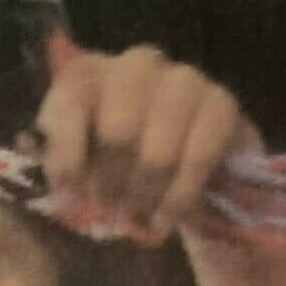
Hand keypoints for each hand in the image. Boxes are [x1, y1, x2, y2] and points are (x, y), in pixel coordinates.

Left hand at [35, 44, 260, 242]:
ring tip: (139, 219)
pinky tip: (165, 219)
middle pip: (119, 130)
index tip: (70, 200)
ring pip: (159, 149)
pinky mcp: (221, 103)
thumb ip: (64, 171)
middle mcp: (136, 66)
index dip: (67, 157)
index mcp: (91, 75)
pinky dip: (178, 197)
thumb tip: (66, 196)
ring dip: (146, 194)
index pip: (70, 101)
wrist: (182, 172)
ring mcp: (183, 79)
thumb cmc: (118, 167)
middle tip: (113, 209)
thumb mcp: (80, 168)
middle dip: (113, 183)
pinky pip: (198, 157)